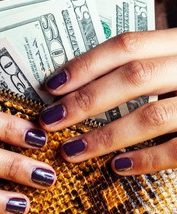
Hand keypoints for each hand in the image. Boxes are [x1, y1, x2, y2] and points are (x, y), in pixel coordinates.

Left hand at [39, 29, 176, 175]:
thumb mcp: (171, 62)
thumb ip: (139, 68)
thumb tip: (82, 87)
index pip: (124, 45)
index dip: (85, 65)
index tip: (51, 85)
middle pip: (132, 78)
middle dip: (84, 102)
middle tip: (49, 121)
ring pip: (152, 116)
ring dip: (104, 137)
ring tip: (71, 152)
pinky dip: (147, 160)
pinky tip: (117, 167)